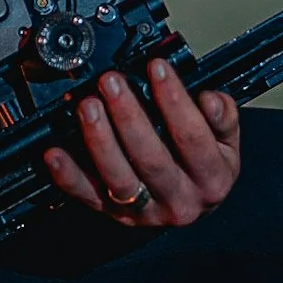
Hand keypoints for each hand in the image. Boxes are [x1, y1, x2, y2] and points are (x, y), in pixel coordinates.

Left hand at [43, 60, 239, 227]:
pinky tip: (56, 153)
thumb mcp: (226, 141)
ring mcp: (144, 211)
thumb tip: (211, 98)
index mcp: (212, 178)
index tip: (156, 68)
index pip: (193, 138)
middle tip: (112, 82)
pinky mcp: (113, 213)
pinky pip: (87, 196)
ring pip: (118, 177)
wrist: (190, 204)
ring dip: (99, 139)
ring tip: (88, 106)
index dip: (174, 101)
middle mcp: (179, 199)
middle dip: (129, 116)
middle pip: (151, 158)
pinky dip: (68, 175)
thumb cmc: (204, 166)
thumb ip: (222, 117)